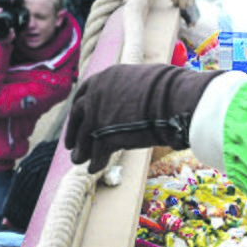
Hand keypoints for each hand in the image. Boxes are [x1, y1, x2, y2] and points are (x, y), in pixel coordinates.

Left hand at [62, 64, 226, 173]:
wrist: (174, 100)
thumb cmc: (170, 89)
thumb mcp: (141, 79)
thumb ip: (128, 89)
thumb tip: (133, 98)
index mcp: (105, 78)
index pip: (85, 93)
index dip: (80, 107)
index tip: (78, 117)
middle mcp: (96, 94)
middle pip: (78, 115)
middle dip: (73, 131)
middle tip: (71, 143)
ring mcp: (98, 115)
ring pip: (83, 137)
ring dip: (81, 151)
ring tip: (79, 161)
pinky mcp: (104, 136)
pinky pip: (96, 152)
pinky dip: (95, 162)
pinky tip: (95, 168)